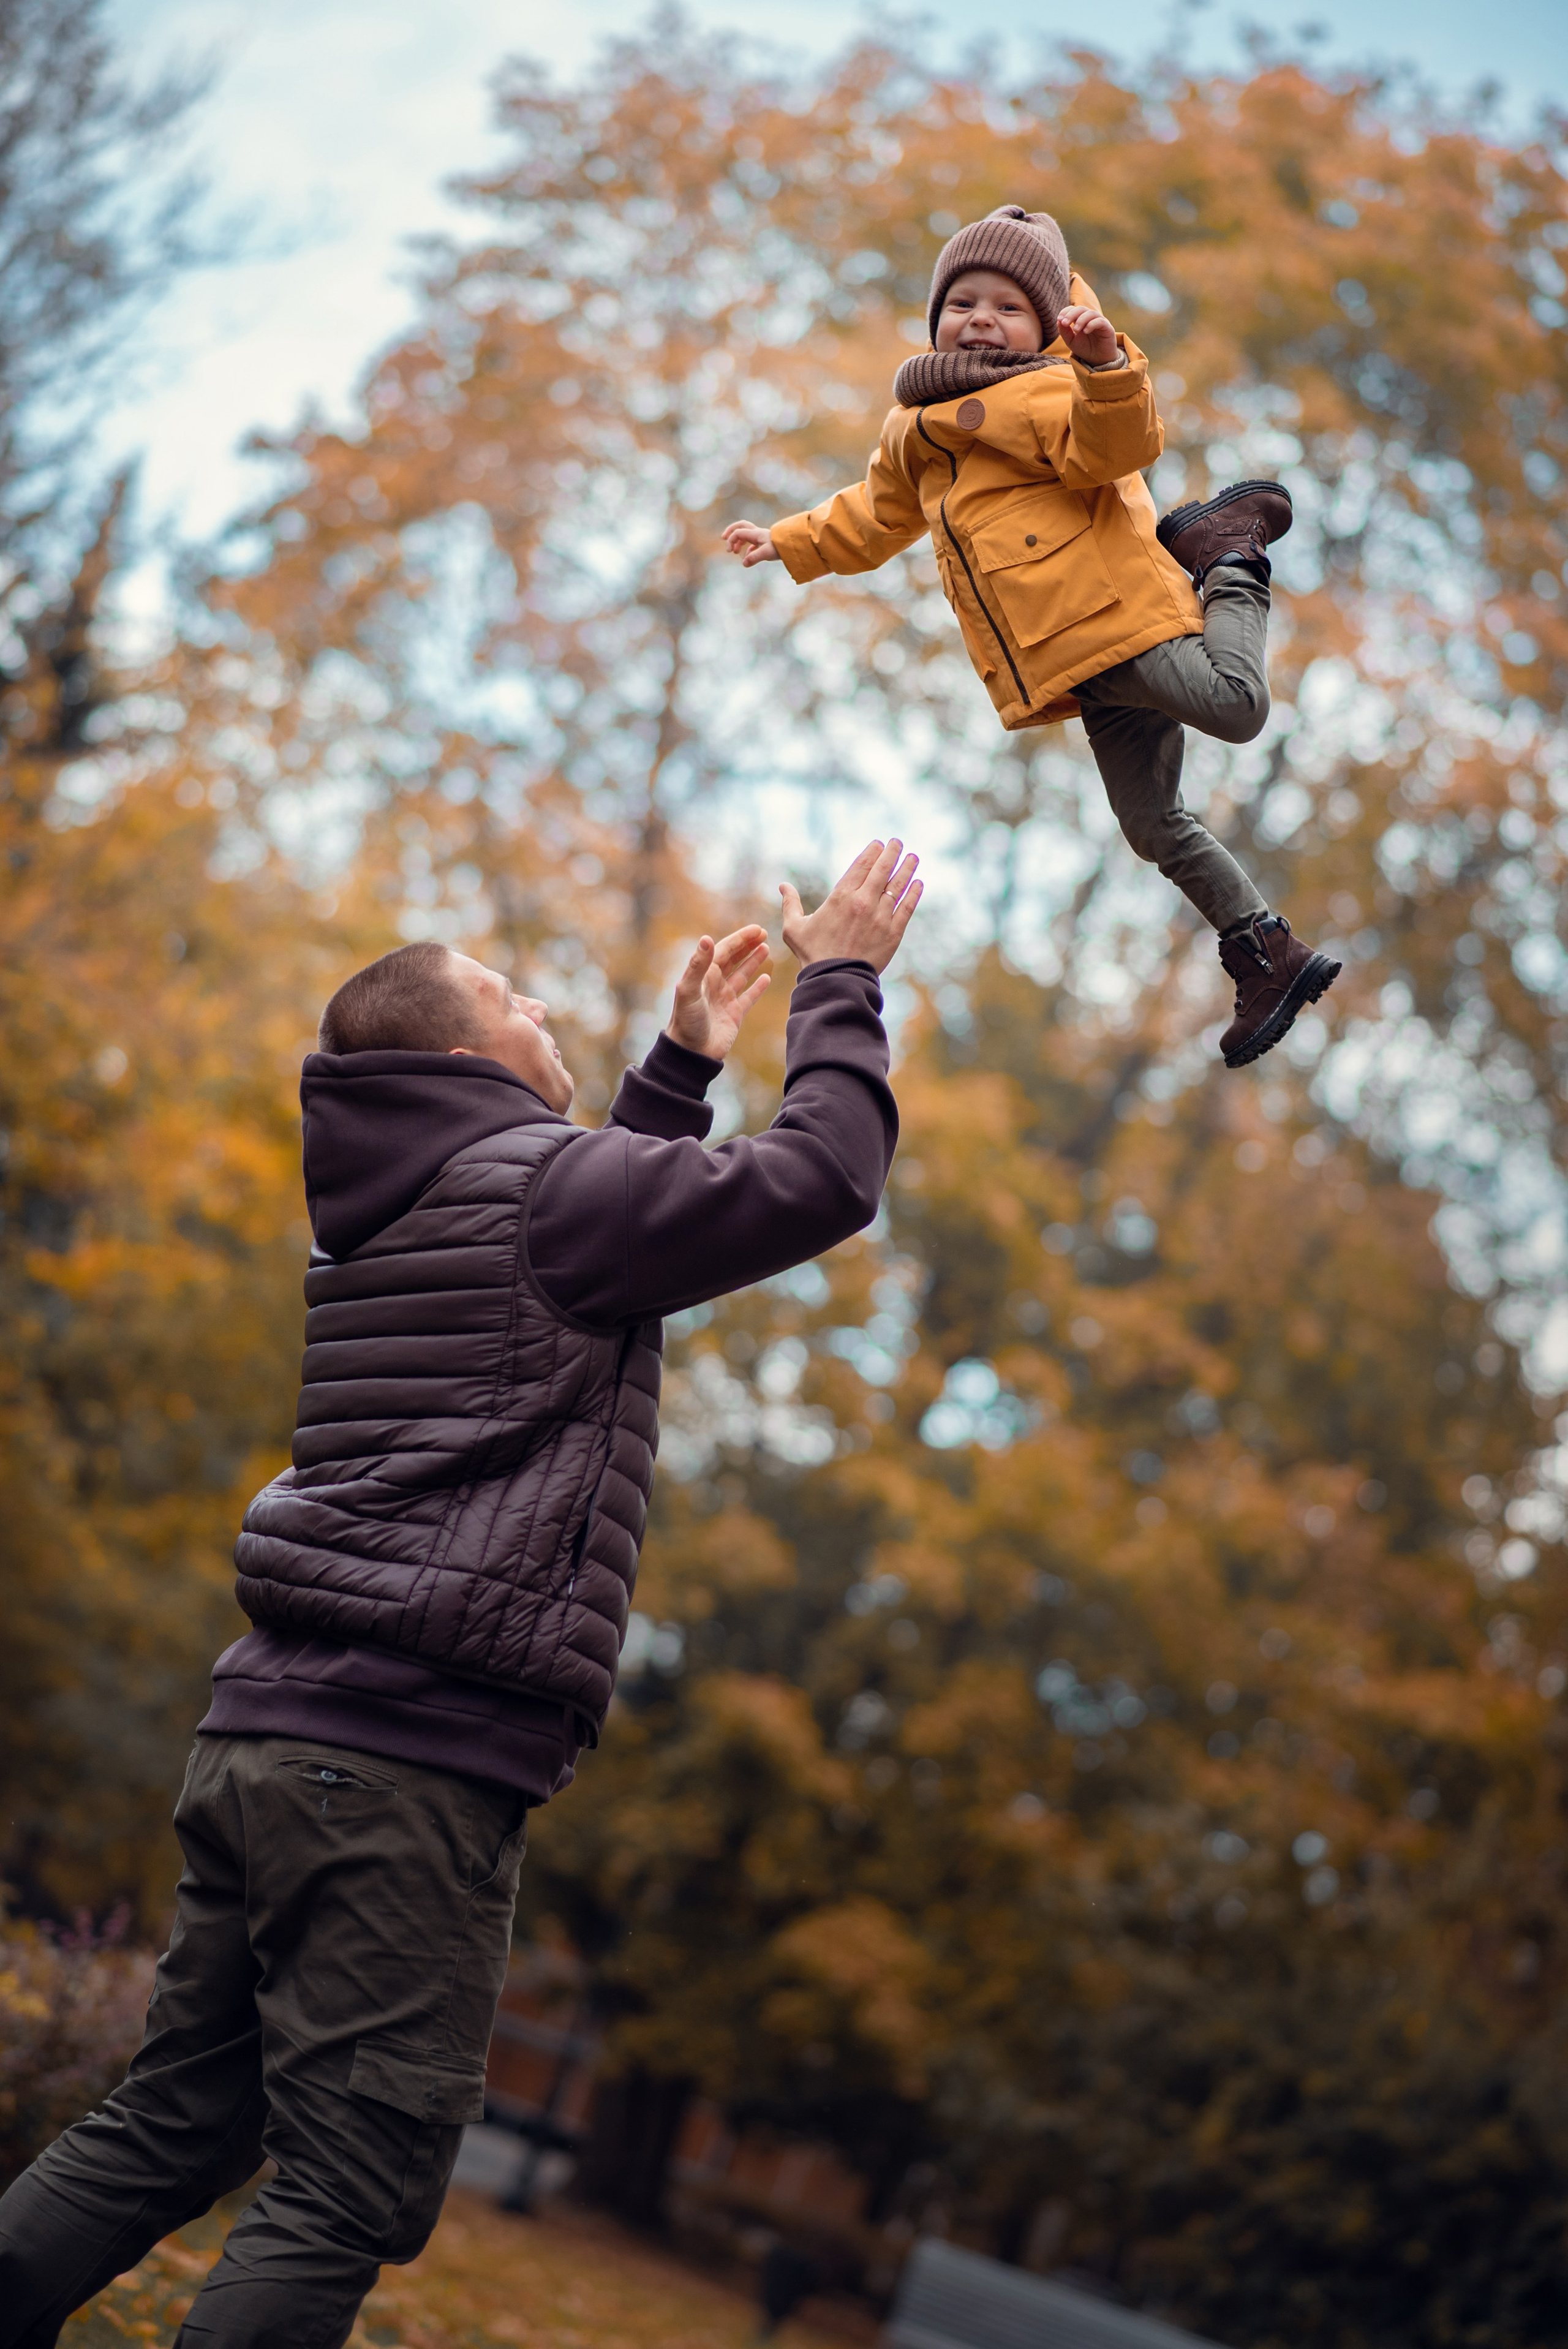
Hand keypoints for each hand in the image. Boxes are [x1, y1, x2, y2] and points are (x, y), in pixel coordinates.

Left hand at [665, 924, 770, 1060]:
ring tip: (766, 948)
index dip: (741, 939)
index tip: (757, 929)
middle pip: (734, 959)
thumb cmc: (686, 1021)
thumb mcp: (689, 990)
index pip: (725, 950)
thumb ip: (698, 965)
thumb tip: (707, 938)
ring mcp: (725, 999)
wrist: (692, 1052)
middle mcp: (715, 984)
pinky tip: (766, 977)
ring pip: (742, 975)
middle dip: (748, 945)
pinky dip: (757, 987)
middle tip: (764, 933)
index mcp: (704, 975)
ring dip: (753, 961)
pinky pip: (748, 996)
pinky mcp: (734, 1014)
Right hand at [722, 519, 778, 567]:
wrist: (794, 545)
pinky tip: (747, 558)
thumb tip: (743, 563)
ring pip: (746, 535)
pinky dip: (747, 549)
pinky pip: (753, 543)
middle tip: (723, 537)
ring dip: (738, 541)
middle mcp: (758, 534)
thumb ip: (754, 557)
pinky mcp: (766, 544)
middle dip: (731, 531)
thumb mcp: (767, 553)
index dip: (731, 541)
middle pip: (741, 526)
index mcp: (756, 534)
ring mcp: (762, 538)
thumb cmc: (781, 547)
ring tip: (735, 552)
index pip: (738, 533)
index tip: (730, 552)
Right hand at [780, 839, 922, 976]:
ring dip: (907, 869)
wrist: (835, 981)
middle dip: (891, 853)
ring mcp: (880, 917)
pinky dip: (914, 894)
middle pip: (882, 870)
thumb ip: (790, 904)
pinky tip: (918, 883)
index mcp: (841, 897)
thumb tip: (783, 886)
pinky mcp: (893, 933)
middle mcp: (863, 903)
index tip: (879, 844)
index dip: (872, 852)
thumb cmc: (813, 954)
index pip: (861, 866)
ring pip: (898, 886)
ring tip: (913, 857)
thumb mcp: (794, 928)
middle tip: (897, 843)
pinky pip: (907, 908)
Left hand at [1056, 305, 1118, 365]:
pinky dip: (1091, 324)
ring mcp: (1099, 321)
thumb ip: (1065, 332)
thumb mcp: (1071, 341)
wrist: (1098, 360)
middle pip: (1081, 309)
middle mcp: (1090, 318)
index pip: (1073, 309)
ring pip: (1090, 313)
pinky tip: (1085, 331)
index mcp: (1081, 319)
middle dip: (1071, 314)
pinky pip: (1100, 321)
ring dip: (1081, 320)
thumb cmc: (1085, 349)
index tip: (1059, 320)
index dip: (1066, 312)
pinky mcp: (1107, 327)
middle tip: (1065, 323)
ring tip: (1075, 330)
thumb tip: (1058, 321)